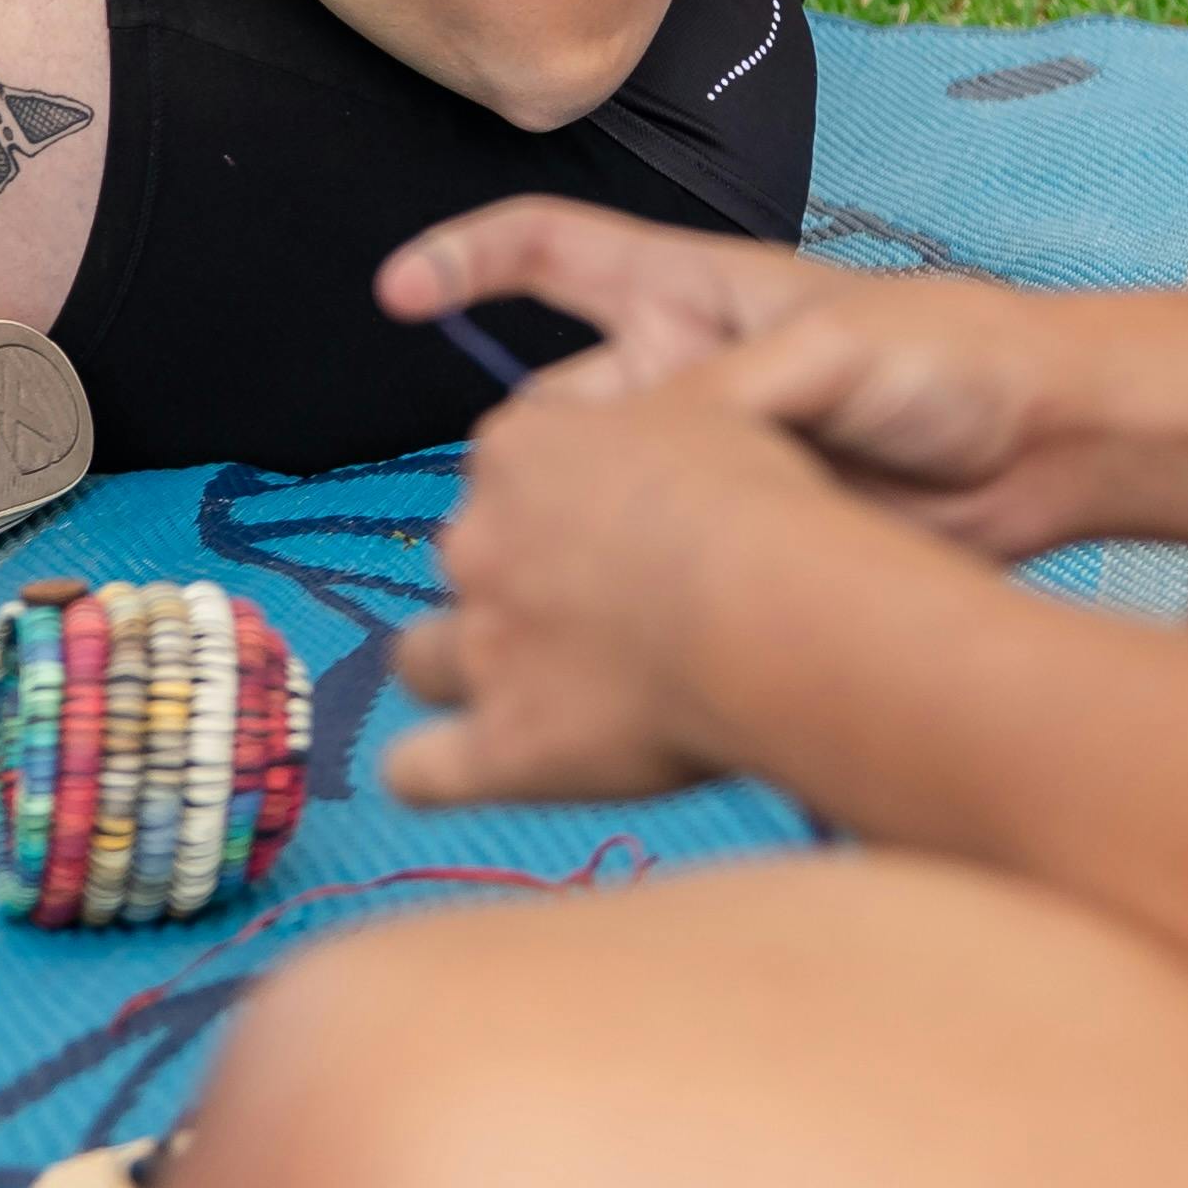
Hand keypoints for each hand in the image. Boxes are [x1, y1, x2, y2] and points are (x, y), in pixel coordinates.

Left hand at [387, 376, 846, 807]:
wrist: (768, 609)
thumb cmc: (757, 505)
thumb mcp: (707, 414)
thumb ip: (647, 426)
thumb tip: (650, 446)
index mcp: (520, 448)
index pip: (501, 465)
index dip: (553, 498)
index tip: (611, 524)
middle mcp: (479, 542)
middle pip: (465, 556)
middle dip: (512, 582)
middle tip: (598, 612)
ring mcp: (484, 646)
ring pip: (420, 659)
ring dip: (461, 669)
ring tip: (529, 692)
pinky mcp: (504, 745)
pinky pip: (418, 771)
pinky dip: (430, 773)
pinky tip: (456, 773)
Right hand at [398, 205, 1127, 561]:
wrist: (1041, 447)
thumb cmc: (948, 358)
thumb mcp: (837, 349)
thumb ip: (733, 392)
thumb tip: (642, 451)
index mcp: (689, 294)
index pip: (549, 251)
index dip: (464, 261)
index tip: (395, 293)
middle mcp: (676, 376)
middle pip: (548, 413)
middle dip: (529, 465)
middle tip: (555, 520)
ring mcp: (698, 459)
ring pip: (584, 501)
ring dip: (568, 537)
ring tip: (587, 588)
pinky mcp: (730, 534)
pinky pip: (645, 561)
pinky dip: (617, 591)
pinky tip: (613, 632)